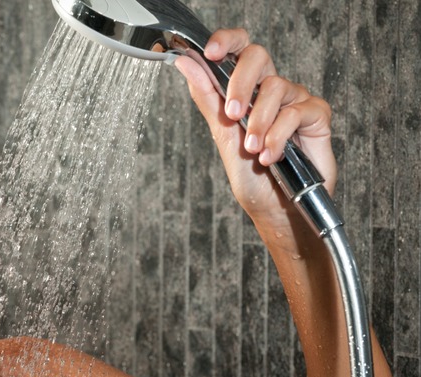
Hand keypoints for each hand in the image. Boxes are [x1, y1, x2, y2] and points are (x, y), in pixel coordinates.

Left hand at [174, 28, 335, 230]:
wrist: (275, 210)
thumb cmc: (251, 177)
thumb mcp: (222, 135)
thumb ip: (207, 98)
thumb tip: (186, 64)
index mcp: (246, 89)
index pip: (239, 49)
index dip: (226, 41)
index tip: (209, 53)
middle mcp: (271, 90)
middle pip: (258, 56)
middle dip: (240, 83)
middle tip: (232, 113)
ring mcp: (295, 100)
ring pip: (276, 87)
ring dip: (259, 123)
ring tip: (253, 151)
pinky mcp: (316, 116)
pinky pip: (296, 111)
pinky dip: (279, 136)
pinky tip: (271, 157)